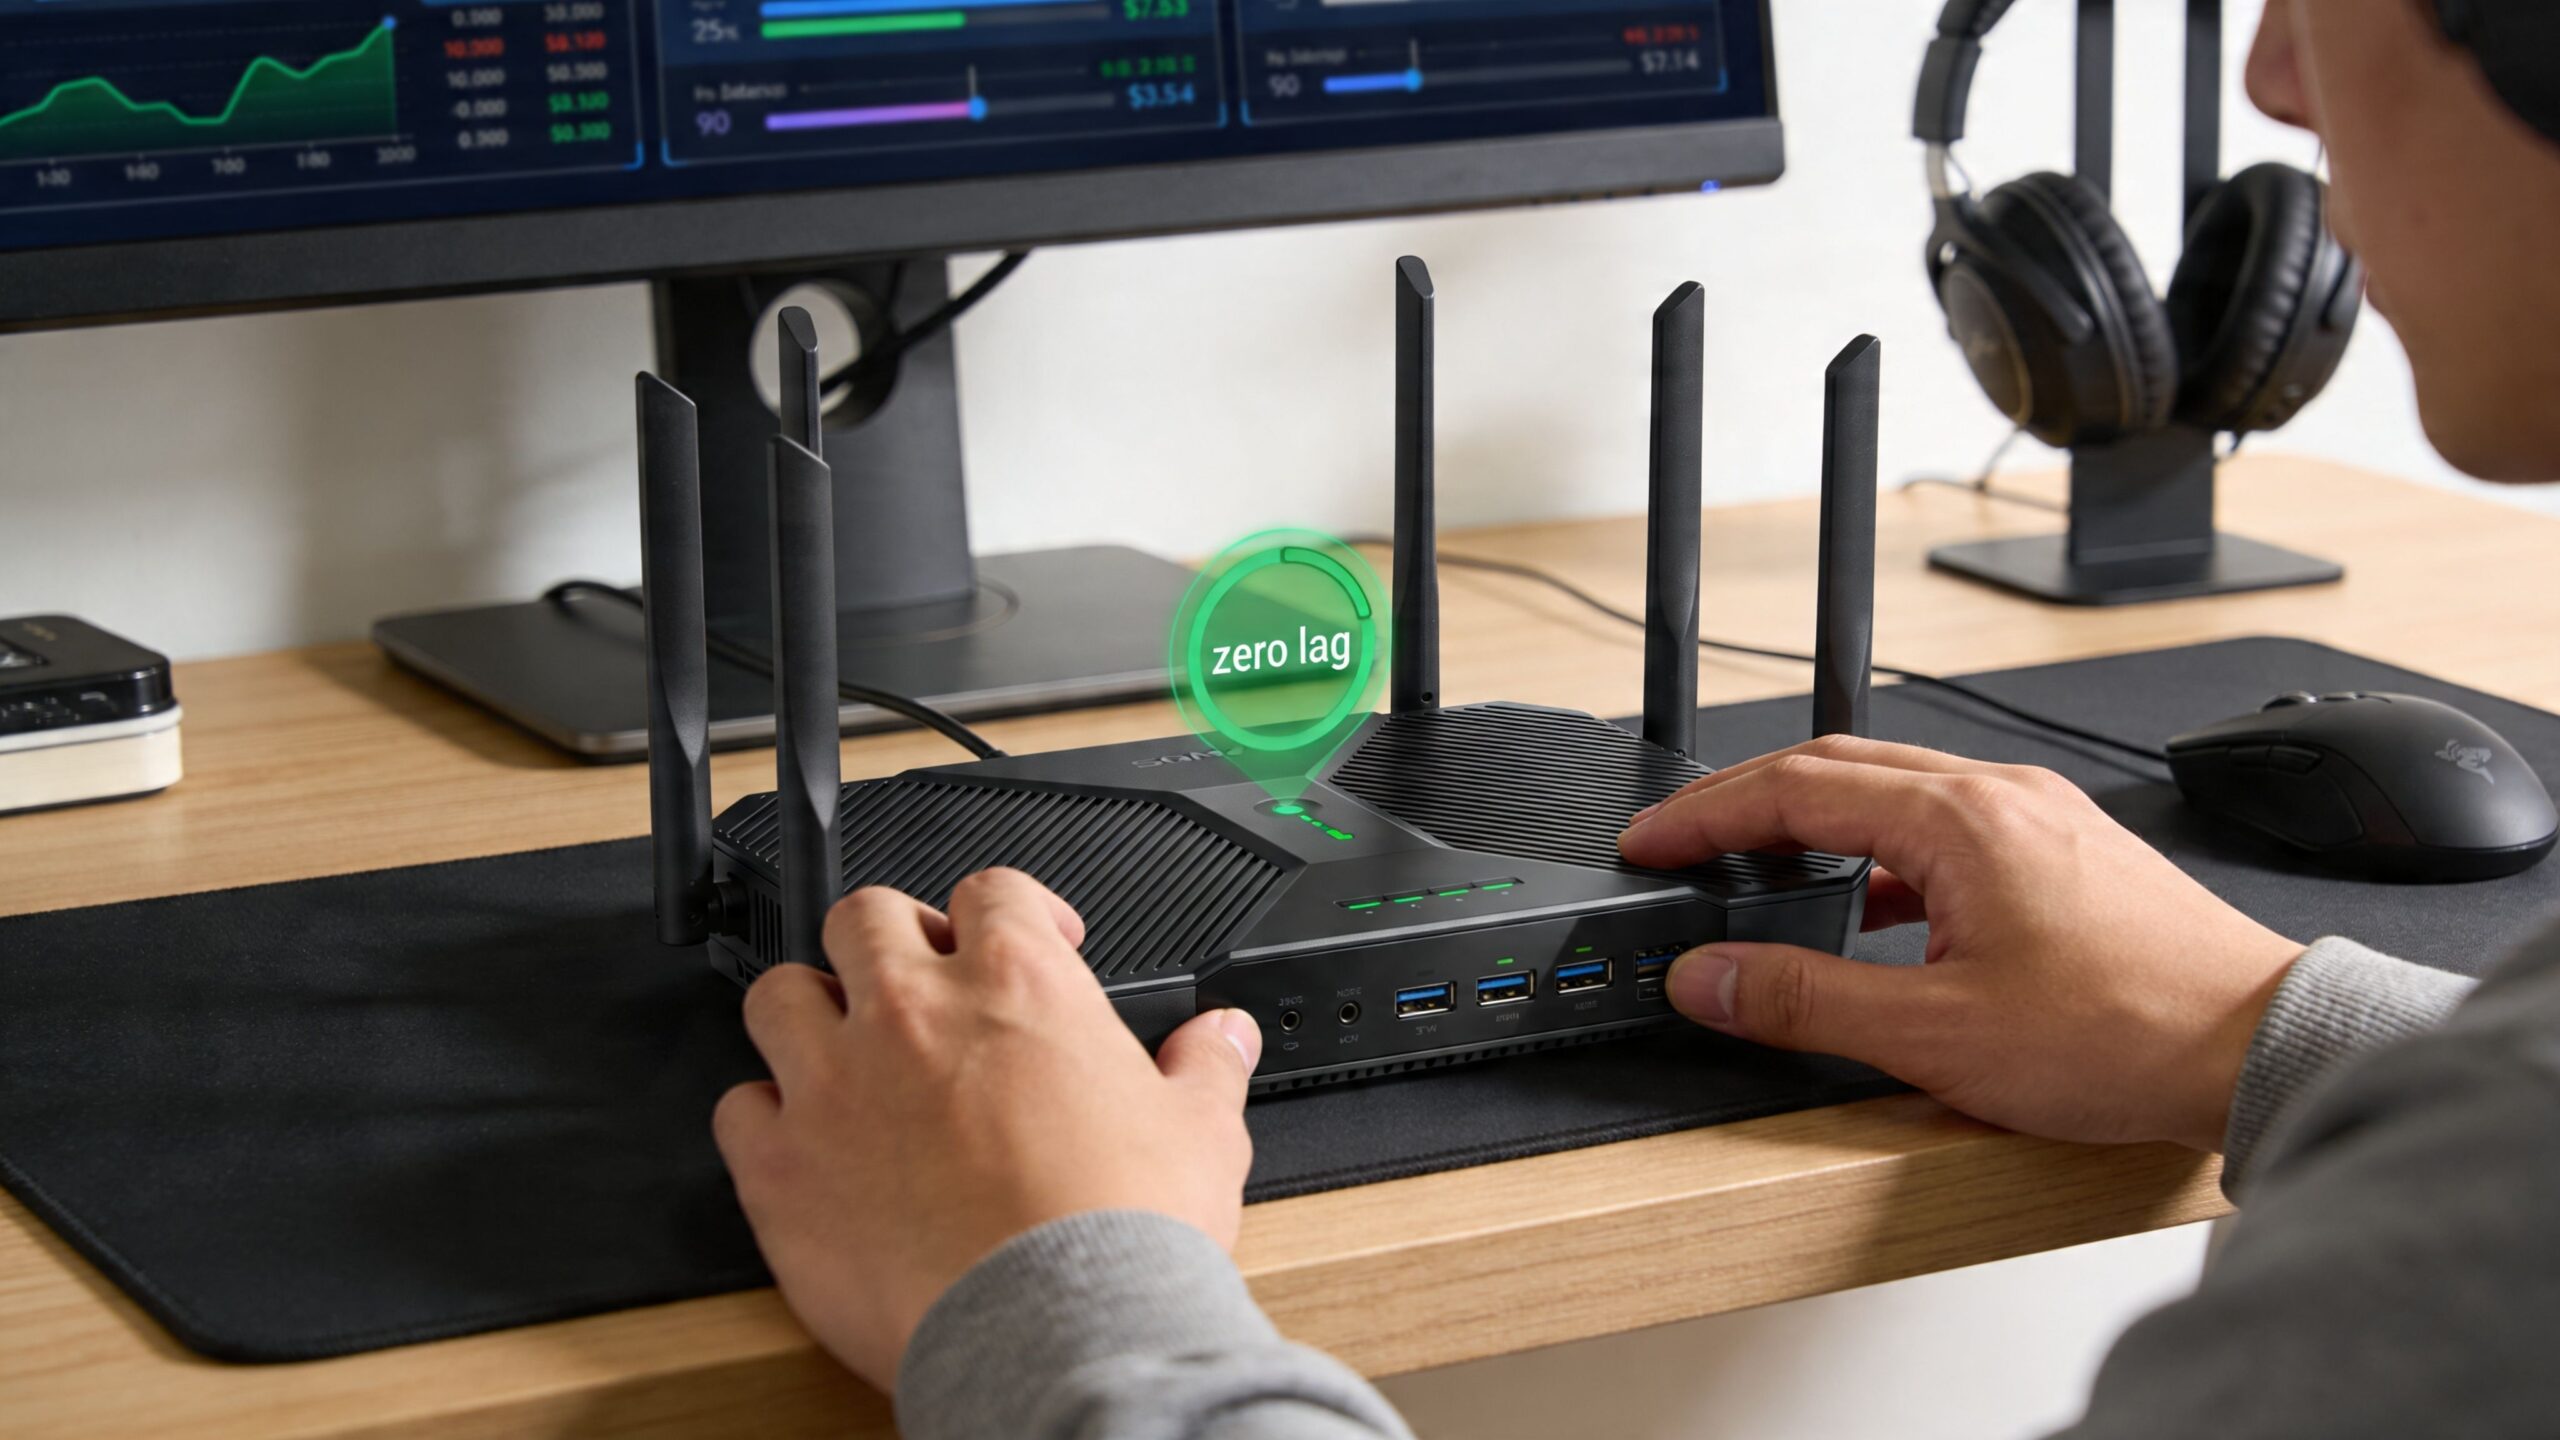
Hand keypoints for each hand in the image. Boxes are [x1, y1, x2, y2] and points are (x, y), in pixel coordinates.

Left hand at [711, 868, 1263, 1387]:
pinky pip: (737, 1110)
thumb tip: (1224, 1034)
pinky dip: (763, 1118)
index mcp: (1019, 984)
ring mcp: (834, 1082)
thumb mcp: (1200, 1133)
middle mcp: (914, 1011)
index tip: (1032, 938)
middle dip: (893, 938)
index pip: (995, 890)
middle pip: (865, 916)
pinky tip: (798, 1140)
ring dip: (808, 1010)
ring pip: (778, 994)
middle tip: (921, 982)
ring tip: (839, 1044)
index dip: (1017, 909)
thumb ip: (1205, 1067)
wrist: (1052, 1329)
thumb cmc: (1120, 1234)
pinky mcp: (782, 1166)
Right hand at [1618, 736, 2305, 1151]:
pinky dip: (1880, 851)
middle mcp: (2001, 796)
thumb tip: (1712, 978)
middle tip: (1685, 843)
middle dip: (1745, 803)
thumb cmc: (2128, 1033)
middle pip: (1836, 766)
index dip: (1704, 817)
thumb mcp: (1934, 1034)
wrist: (2257, 1045)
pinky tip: (1875, 911)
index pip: (1792, 788)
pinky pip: (1944, 824)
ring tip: (1763, 869)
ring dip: (1815, 821)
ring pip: (1894, 790)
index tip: (1652, 844)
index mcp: (1958, 818)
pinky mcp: (2065, 852)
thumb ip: (1806, 1001)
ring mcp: (2039, 818)